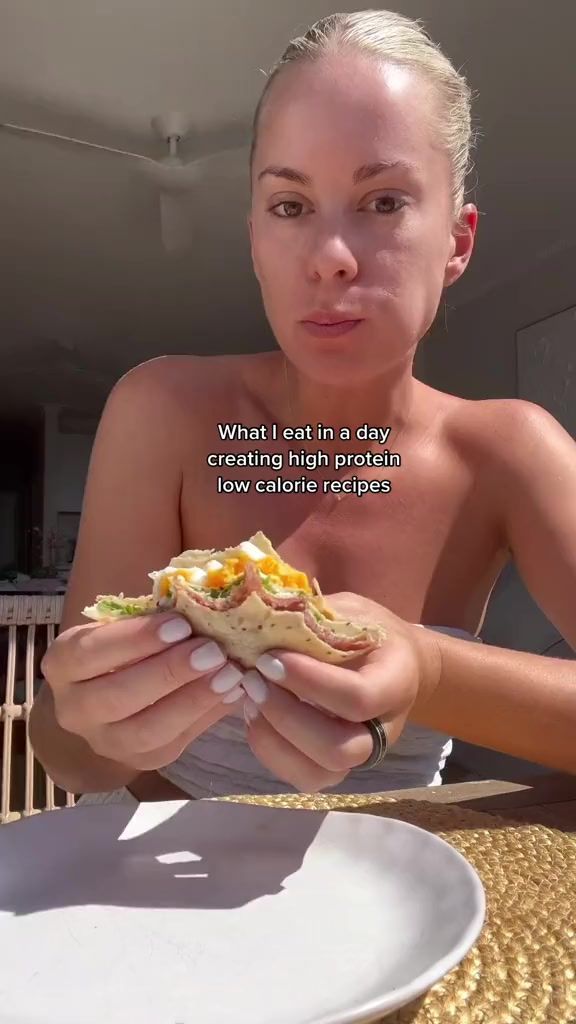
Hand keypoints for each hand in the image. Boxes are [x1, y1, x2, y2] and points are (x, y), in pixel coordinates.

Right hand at [41, 613, 245, 771]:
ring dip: (192, 700)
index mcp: (63, 664)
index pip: (91, 653)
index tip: (181, 624)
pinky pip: (174, 743)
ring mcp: (105, 741)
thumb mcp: (126, 624)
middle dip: (169, 672)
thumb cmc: (125, 646)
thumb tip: (206, 603)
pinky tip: (233, 693)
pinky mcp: (140, 760)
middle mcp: (73, 709)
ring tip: (229, 674)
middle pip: (116, 697)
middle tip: (212, 651)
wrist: (112, 697)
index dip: (136, 639)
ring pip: (145, 731)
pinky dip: (207, 716)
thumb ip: (155, 615)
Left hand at [241, 592, 440, 792]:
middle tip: (252, 680)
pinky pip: (300, 776)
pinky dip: (268, 749)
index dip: (310, 681)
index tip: (270, 657)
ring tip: (248, 699)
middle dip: (286, 718)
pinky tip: (253, 714)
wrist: (396, 663)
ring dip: (273, 740)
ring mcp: (360, 754)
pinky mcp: (334, 765)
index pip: (359, 698)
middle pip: (338, 750)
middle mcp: (383, 729)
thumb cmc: (370, 631)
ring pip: (317, 774)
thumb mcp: (351, 611)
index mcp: (397, 682)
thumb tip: (258, 611)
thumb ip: (315, 616)